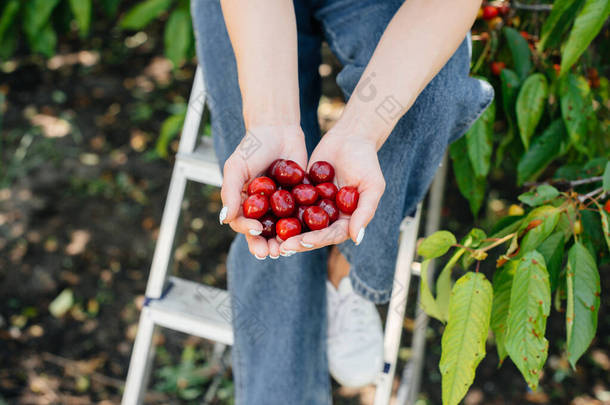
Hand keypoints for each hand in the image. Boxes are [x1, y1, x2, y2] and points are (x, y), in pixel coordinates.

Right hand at [220, 124, 306, 258]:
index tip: (256, 230)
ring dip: (284, 242)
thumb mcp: (236, 167)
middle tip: (272, 252)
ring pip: (282, 230)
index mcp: (243, 204)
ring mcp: (281, 206)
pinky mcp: (299, 201)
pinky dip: (303, 228)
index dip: (248, 231)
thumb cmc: (252, 147)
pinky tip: (308, 234)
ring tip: (287, 250)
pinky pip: (301, 217)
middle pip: (262, 233)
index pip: (242, 223)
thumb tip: (224, 220)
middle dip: (266, 245)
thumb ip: (229, 192)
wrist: (278, 130)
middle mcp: (262, 209)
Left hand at [279, 130, 385, 252]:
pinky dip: (279, 211)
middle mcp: (330, 217)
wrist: (350, 137)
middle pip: (312, 234)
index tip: (303, 241)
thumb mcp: (372, 185)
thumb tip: (356, 239)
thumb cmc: (366, 161)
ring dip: (286, 232)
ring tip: (272, 237)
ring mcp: (316, 206)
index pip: (331, 235)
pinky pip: (291, 204)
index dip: (317, 240)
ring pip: (299, 223)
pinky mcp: (303, 194)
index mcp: (347, 221)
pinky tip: (266, 215)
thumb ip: (365, 212)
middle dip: (297, 241)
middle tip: (281, 246)